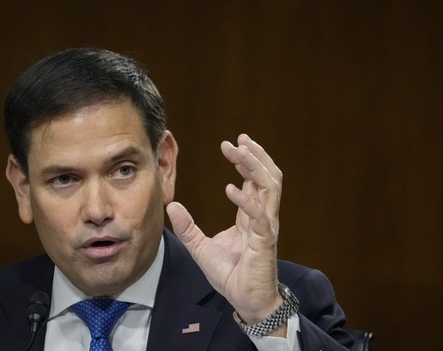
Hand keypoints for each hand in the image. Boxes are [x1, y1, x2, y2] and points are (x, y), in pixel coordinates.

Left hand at [166, 133, 283, 324]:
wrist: (246, 301)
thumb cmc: (231, 275)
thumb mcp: (201, 248)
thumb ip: (188, 227)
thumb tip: (172, 206)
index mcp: (251, 215)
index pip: (253, 180)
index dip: (245, 160)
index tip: (231, 145)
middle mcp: (262, 216)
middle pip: (267, 176)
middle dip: (254, 156)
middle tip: (239, 140)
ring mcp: (266, 226)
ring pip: (270, 187)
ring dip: (256, 167)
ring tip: (240, 153)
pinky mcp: (264, 241)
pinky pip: (259, 214)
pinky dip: (245, 200)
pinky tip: (230, 188)